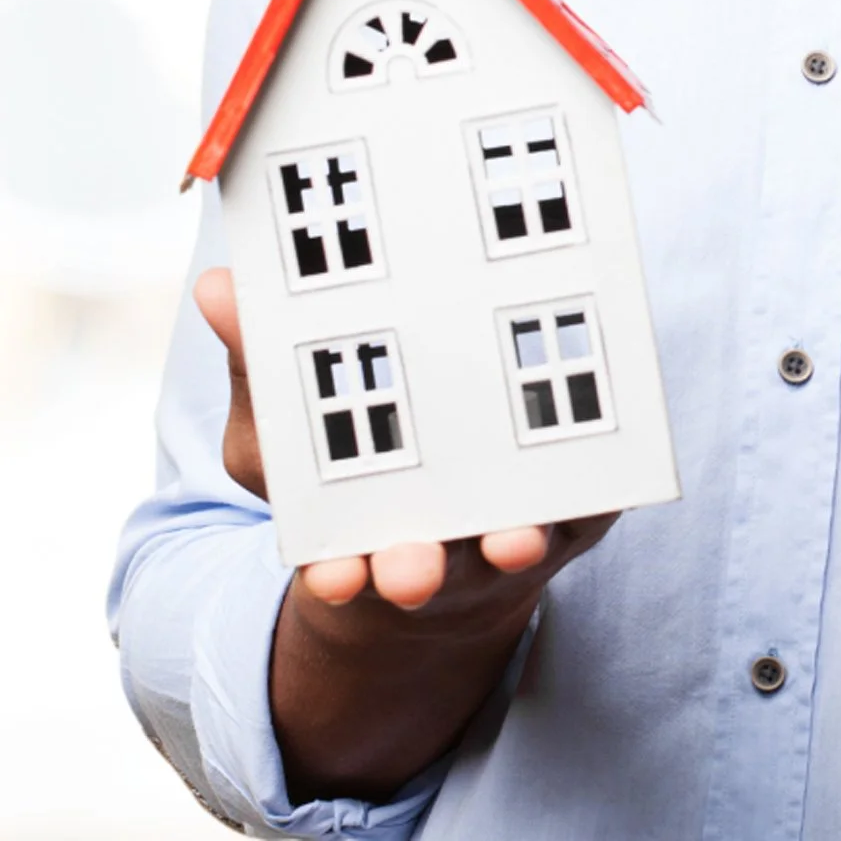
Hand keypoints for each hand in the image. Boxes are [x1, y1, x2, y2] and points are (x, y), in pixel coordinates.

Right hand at [193, 268, 616, 609]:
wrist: (452, 528)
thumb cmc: (358, 471)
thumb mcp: (289, 435)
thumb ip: (261, 369)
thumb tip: (219, 285)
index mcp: (352, 545)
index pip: (339, 570)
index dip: (337, 575)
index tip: (334, 578)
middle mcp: (432, 555)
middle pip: (425, 573)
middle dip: (417, 570)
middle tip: (412, 569)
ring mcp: (503, 534)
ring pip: (512, 546)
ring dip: (511, 541)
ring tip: (510, 539)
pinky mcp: (576, 510)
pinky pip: (589, 503)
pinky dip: (591, 490)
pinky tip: (598, 461)